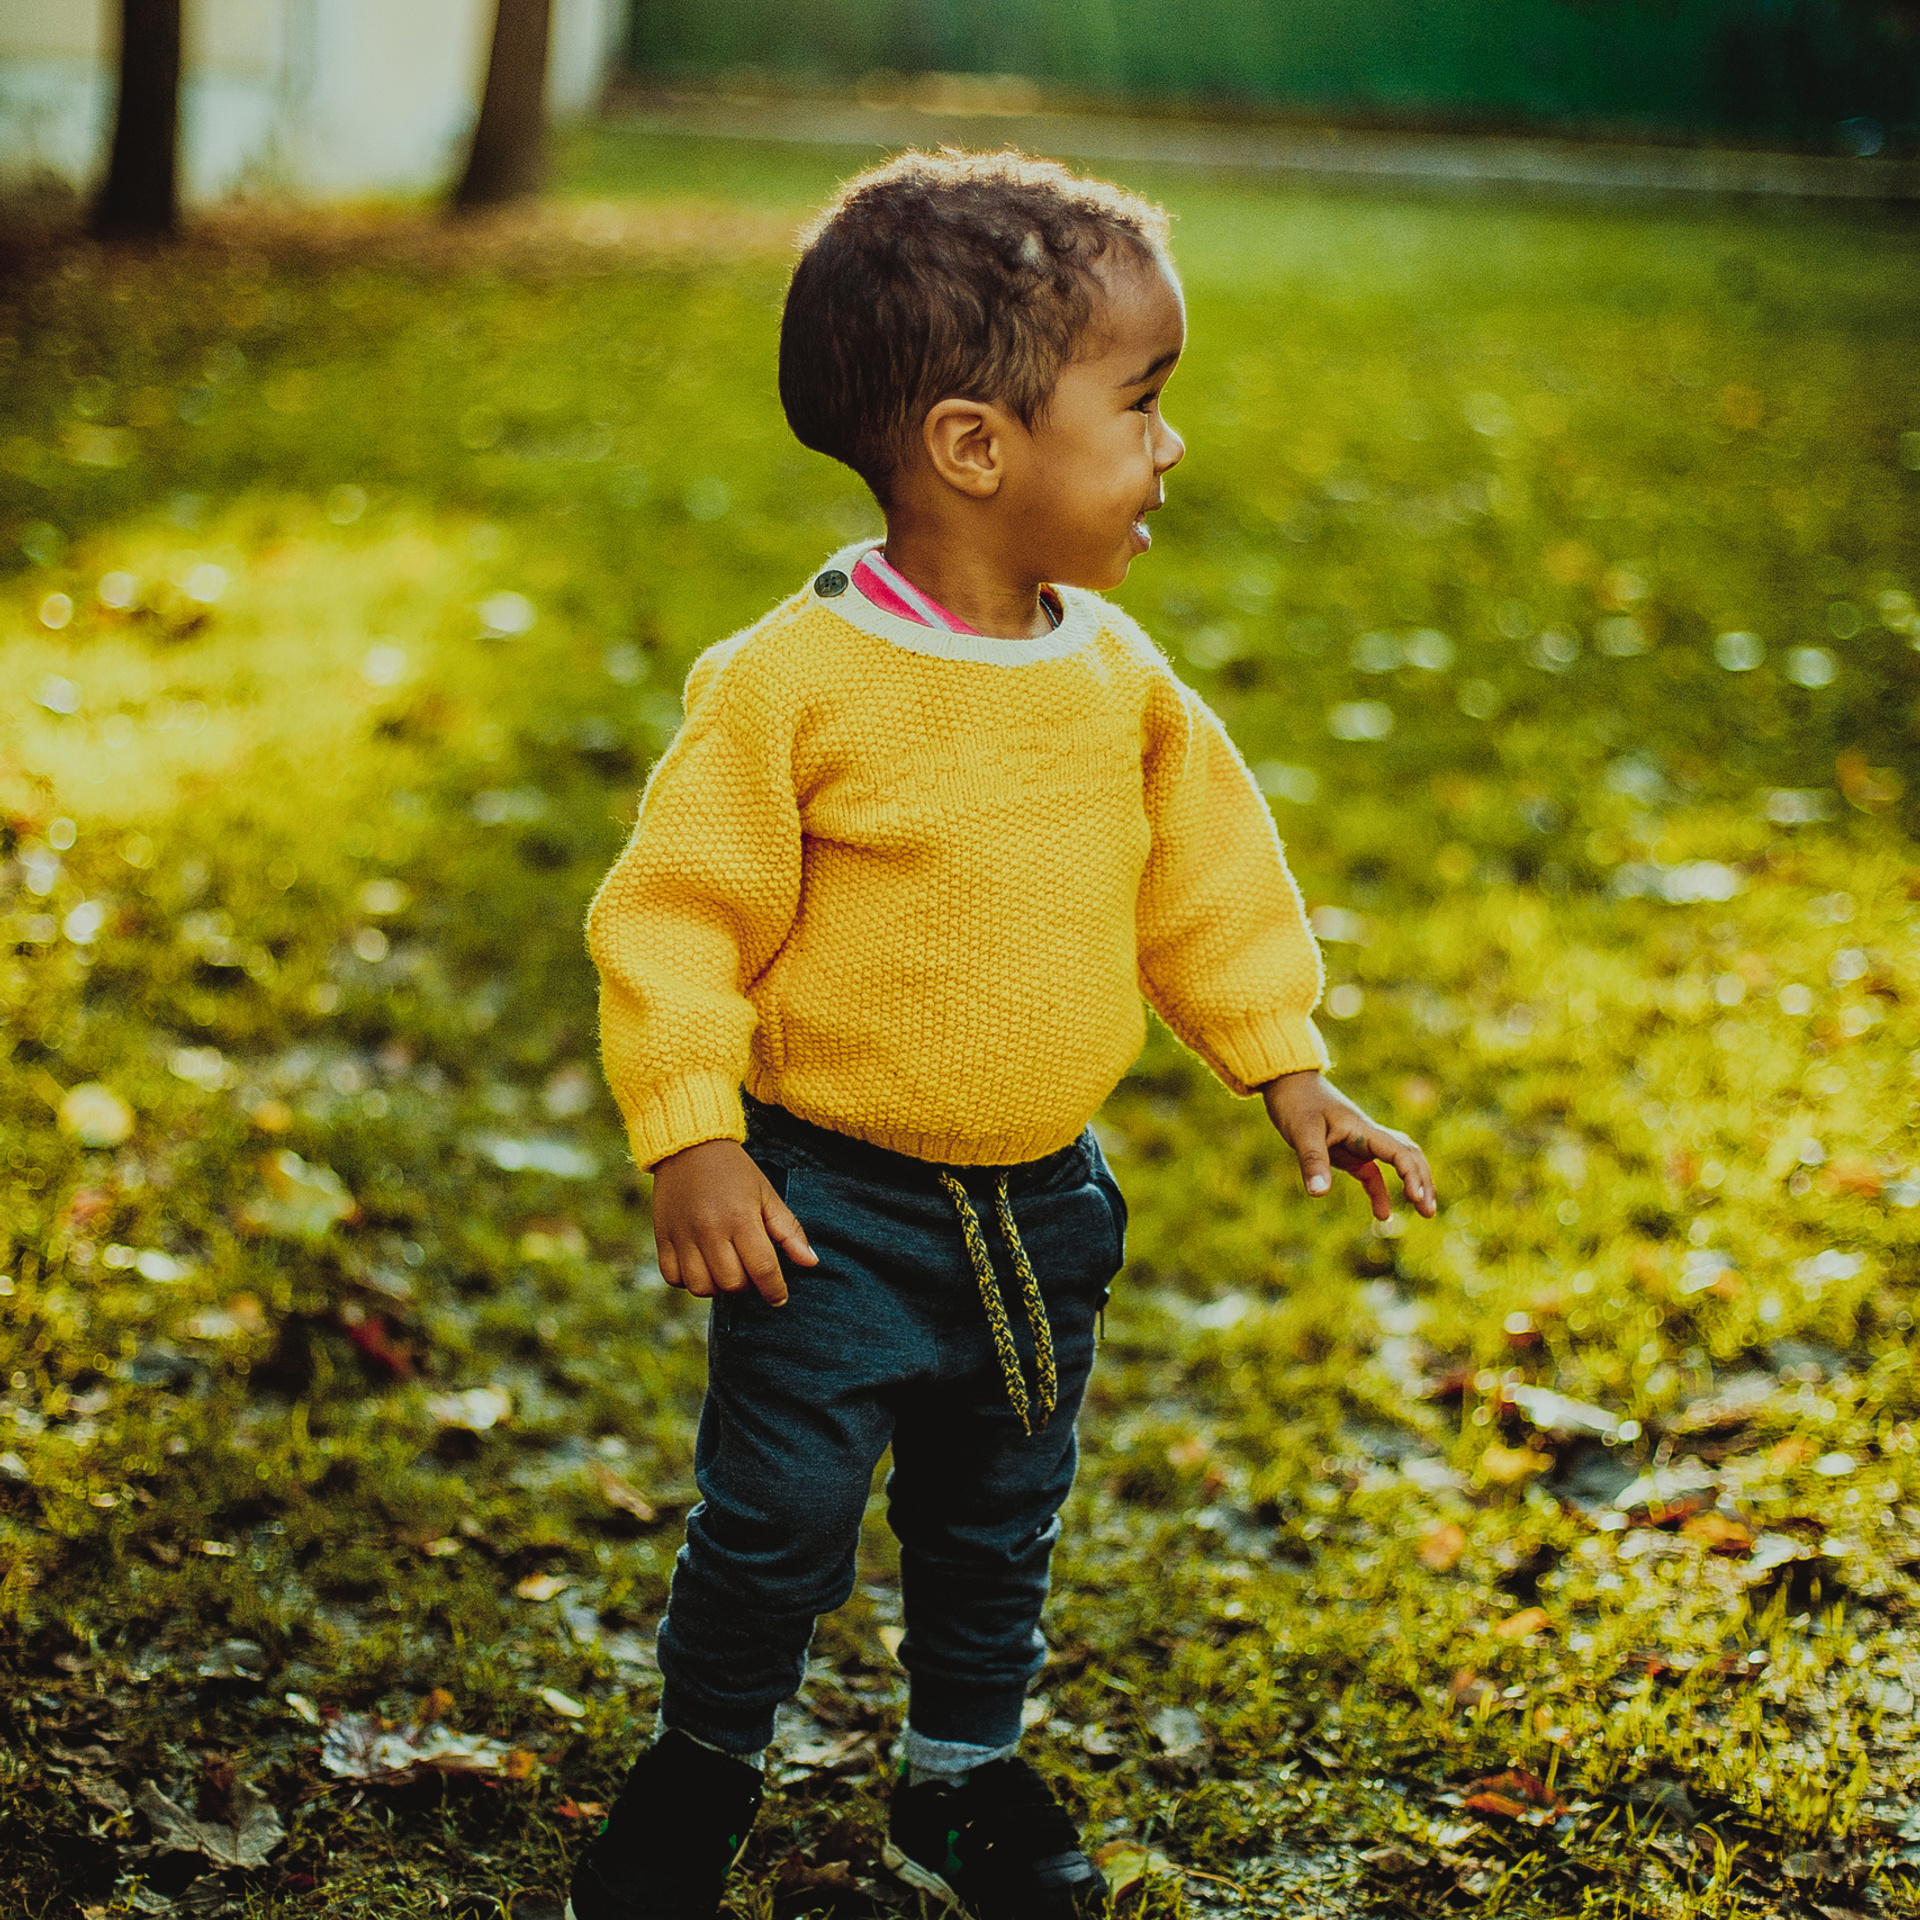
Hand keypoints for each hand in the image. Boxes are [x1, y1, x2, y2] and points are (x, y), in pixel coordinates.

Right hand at [650, 1139, 816, 1305]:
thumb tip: (811, 1263)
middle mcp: (710, 1230)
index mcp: (741, 1218)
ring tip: (724, 1268)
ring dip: (717, 1286)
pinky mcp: (662, 1237)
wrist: (690, 1145)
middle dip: (746, 1285)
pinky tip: (700, 1265)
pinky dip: (688, 1280)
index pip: (762, 1269)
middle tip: (749, 1270)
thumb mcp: (767, 1195)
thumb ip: (789, 1231)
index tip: (779, 1298)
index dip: (775, 1290)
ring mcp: (683, 1235)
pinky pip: (673, 1278)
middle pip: (731, 1284)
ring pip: (701, 1287)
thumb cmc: (735, 1172)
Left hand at [1260, 1070, 1436, 1221]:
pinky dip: (1380, 1192)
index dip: (1412, 1175)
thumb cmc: (1296, 1102)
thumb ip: (1313, 1161)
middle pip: (1409, 1156)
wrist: (1288, 1081)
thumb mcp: (1301, 1132)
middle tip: (1429, 1212)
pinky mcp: (1348, 1151)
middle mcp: (1367, 1135)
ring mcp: (1359, 1143)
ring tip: (1424, 1212)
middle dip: (1423, 1182)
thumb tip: (1319, 1193)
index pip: (1400, 1151)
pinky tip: (1382, 1215)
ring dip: (1412, 1184)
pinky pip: (1372, 1173)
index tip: (1417, 1198)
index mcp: (1363, 1129)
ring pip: (1397, 1163)